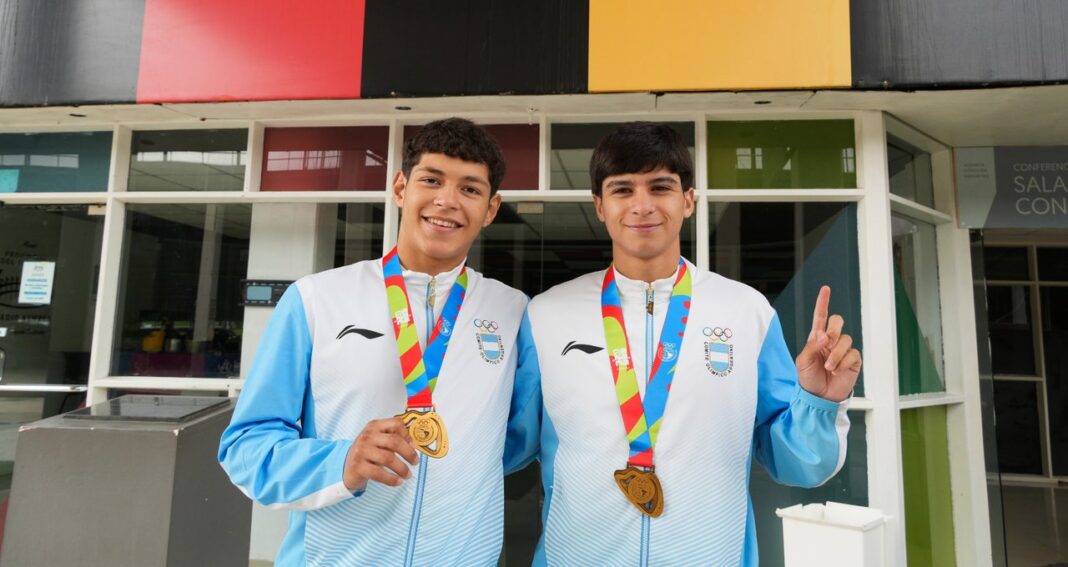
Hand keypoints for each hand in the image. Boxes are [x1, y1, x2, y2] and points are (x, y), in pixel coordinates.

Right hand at [343, 417, 418, 491]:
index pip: (395, 424)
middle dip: (408, 453)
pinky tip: (398, 482)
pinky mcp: (358, 466)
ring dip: (402, 468)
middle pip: (394, 441)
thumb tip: (413, 445)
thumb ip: (394, 439)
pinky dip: (392, 479)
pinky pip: (379, 473)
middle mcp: (367, 436)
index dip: (407, 435)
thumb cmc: (368, 452)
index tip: (413, 445)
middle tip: (415, 462)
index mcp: (374, 426)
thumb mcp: (379, 440)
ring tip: (408, 475)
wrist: (347, 467)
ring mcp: (361, 451)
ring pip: (388, 458)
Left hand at [795, 286, 861, 402]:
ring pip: (845, 339)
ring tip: (828, 367)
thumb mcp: (802, 361)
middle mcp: (831, 341)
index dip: (823, 302)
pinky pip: (853, 354)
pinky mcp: (853, 360)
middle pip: (837, 321)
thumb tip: (824, 335)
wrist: (818, 397)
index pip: (820, 317)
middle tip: (827, 342)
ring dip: (836, 354)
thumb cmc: (808, 379)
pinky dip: (843, 362)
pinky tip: (837, 371)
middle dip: (833, 329)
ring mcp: (843, 350)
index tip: (826, 289)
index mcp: (816, 338)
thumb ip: (812, 346)